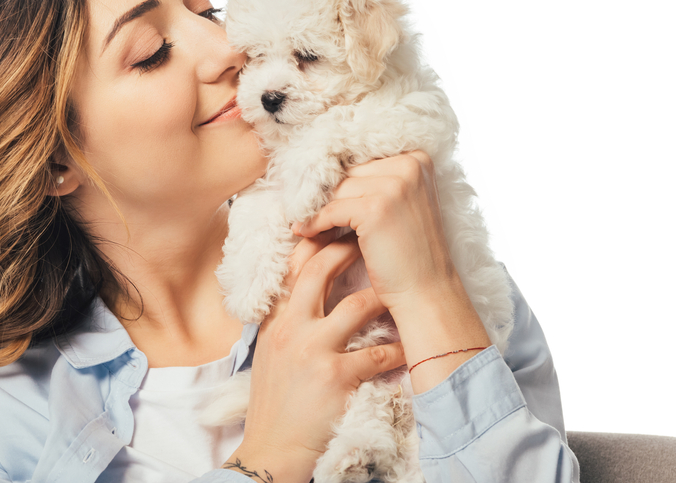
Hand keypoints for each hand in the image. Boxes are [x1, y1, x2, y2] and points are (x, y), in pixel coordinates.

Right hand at [227, 229, 405, 482]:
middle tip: (372, 239)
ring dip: (381, 297)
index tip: (337, 226)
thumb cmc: (274, 403)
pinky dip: (396, 348)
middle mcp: (291, 329)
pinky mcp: (337, 378)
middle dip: (348, 249)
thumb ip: (283, 321)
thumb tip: (303, 291)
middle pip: (319, 271)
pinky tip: (406, 345)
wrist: (271, 449)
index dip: (316, 242)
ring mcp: (314, 352)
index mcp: (274, 322)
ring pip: (356, 306)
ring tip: (396, 290)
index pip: (292, 268)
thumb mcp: (269, 354)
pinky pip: (378, 353)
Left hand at [292, 150, 453, 311]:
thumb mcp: (402, 204)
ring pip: (336, 189)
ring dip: (317, 208)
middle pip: (348, 171)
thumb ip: (377, 181)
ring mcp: (394, 186)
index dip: (339, 176)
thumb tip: (326, 168)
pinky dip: (314, 222)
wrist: (426, 292)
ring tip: (303, 221)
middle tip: (302, 208)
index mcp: (417, 159)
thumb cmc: (410, 252)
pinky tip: (304, 232)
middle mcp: (409, 165)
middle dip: (326, 192)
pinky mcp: (374, 208)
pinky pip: (330, 210)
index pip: (362, 158)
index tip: (317, 191)